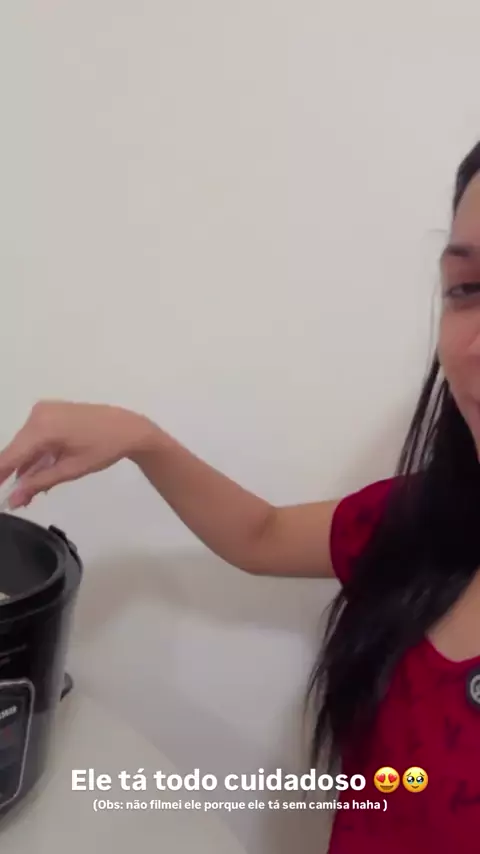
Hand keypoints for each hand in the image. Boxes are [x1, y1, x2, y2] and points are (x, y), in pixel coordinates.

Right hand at [0, 401, 157, 507]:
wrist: (128, 428)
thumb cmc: (103, 449)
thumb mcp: (70, 470)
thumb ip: (38, 483)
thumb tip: (12, 500)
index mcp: (42, 427)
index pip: (9, 456)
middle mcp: (37, 415)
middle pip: (16, 451)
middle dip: (14, 476)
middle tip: (18, 501)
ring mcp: (44, 411)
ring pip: (25, 445)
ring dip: (26, 467)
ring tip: (29, 494)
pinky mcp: (50, 412)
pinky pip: (35, 436)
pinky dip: (36, 455)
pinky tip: (40, 473)